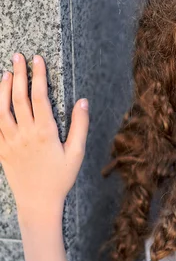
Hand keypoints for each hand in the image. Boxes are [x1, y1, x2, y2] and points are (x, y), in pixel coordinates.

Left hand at [0, 53, 88, 216]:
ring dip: (2, 89)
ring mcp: (10, 142)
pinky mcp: (1, 150)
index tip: (38, 60)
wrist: (38, 202)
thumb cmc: (60, 179)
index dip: (38, 76)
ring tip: (5, 73)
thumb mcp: (77, 153)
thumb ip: (80, 126)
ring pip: (1, 109)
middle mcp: (24, 134)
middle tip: (18, 57)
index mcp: (45, 132)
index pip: (39, 96)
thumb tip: (82, 102)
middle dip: (18, 74)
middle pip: (18, 97)